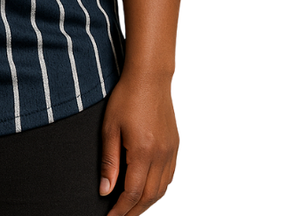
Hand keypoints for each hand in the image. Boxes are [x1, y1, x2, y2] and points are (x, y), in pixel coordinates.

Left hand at [99, 73, 178, 215]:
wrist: (149, 78)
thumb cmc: (127, 97)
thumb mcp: (110, 128)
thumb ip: (109, 162)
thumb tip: (105, 190)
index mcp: (143, 152)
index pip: (132, 193)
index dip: (120, 210)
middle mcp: (160, 155)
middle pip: (148, 196)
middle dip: (133, 211)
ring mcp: (170, 151)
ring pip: (161, 189)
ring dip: (146, 203)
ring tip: (131, 208)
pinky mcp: (175, 146)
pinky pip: (169, 177)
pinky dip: (158, 189)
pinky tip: (147, 189)